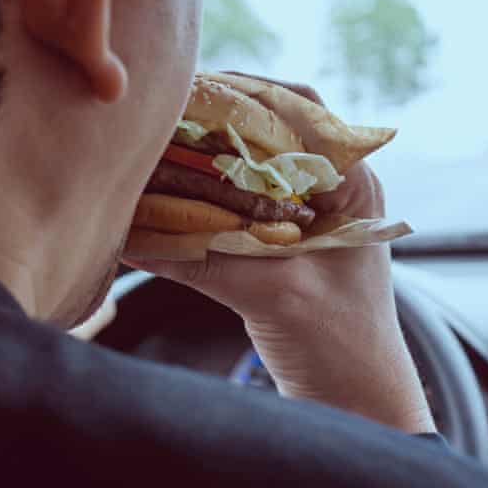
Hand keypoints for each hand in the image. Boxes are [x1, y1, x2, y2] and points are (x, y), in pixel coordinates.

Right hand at [123, 75, 434, 433]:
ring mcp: (308, 221)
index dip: (252, 92)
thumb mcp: (275, 297)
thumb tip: (130, 232)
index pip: (306, 112)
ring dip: (208, 162)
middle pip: (272, 136)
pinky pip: (240, 209)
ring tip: (157, 150)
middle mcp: (332, 194)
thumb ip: (205, 261)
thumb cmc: (341, 347)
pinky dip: (205, 203)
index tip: (198, 88)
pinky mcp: (284, 248)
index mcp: (353, 188)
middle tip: (163, 118)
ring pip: (253, 172)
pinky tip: (166, 202)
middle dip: (218, 125)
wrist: (357, 400)